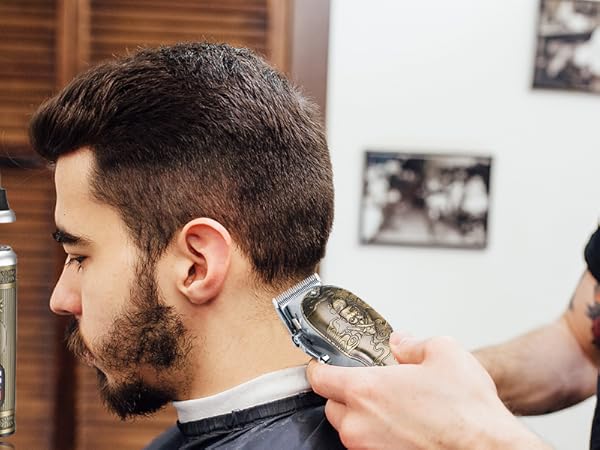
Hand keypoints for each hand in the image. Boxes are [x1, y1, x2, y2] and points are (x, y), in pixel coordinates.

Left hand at [307, 332, 549, 449]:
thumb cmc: (468, 411)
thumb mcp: (444, 352)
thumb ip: (412, 344)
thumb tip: (400, 344)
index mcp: (366, 390)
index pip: (318, 376)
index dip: (320, 366)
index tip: (325, 363)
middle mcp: (360, 424)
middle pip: (331, 405)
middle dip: (347, 394)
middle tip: (374, 385)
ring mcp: (370, 449)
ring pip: (349, 429)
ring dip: (362, 417)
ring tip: (395, 407)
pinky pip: (369, 445)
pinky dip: (379, 435)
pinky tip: (405, 426)